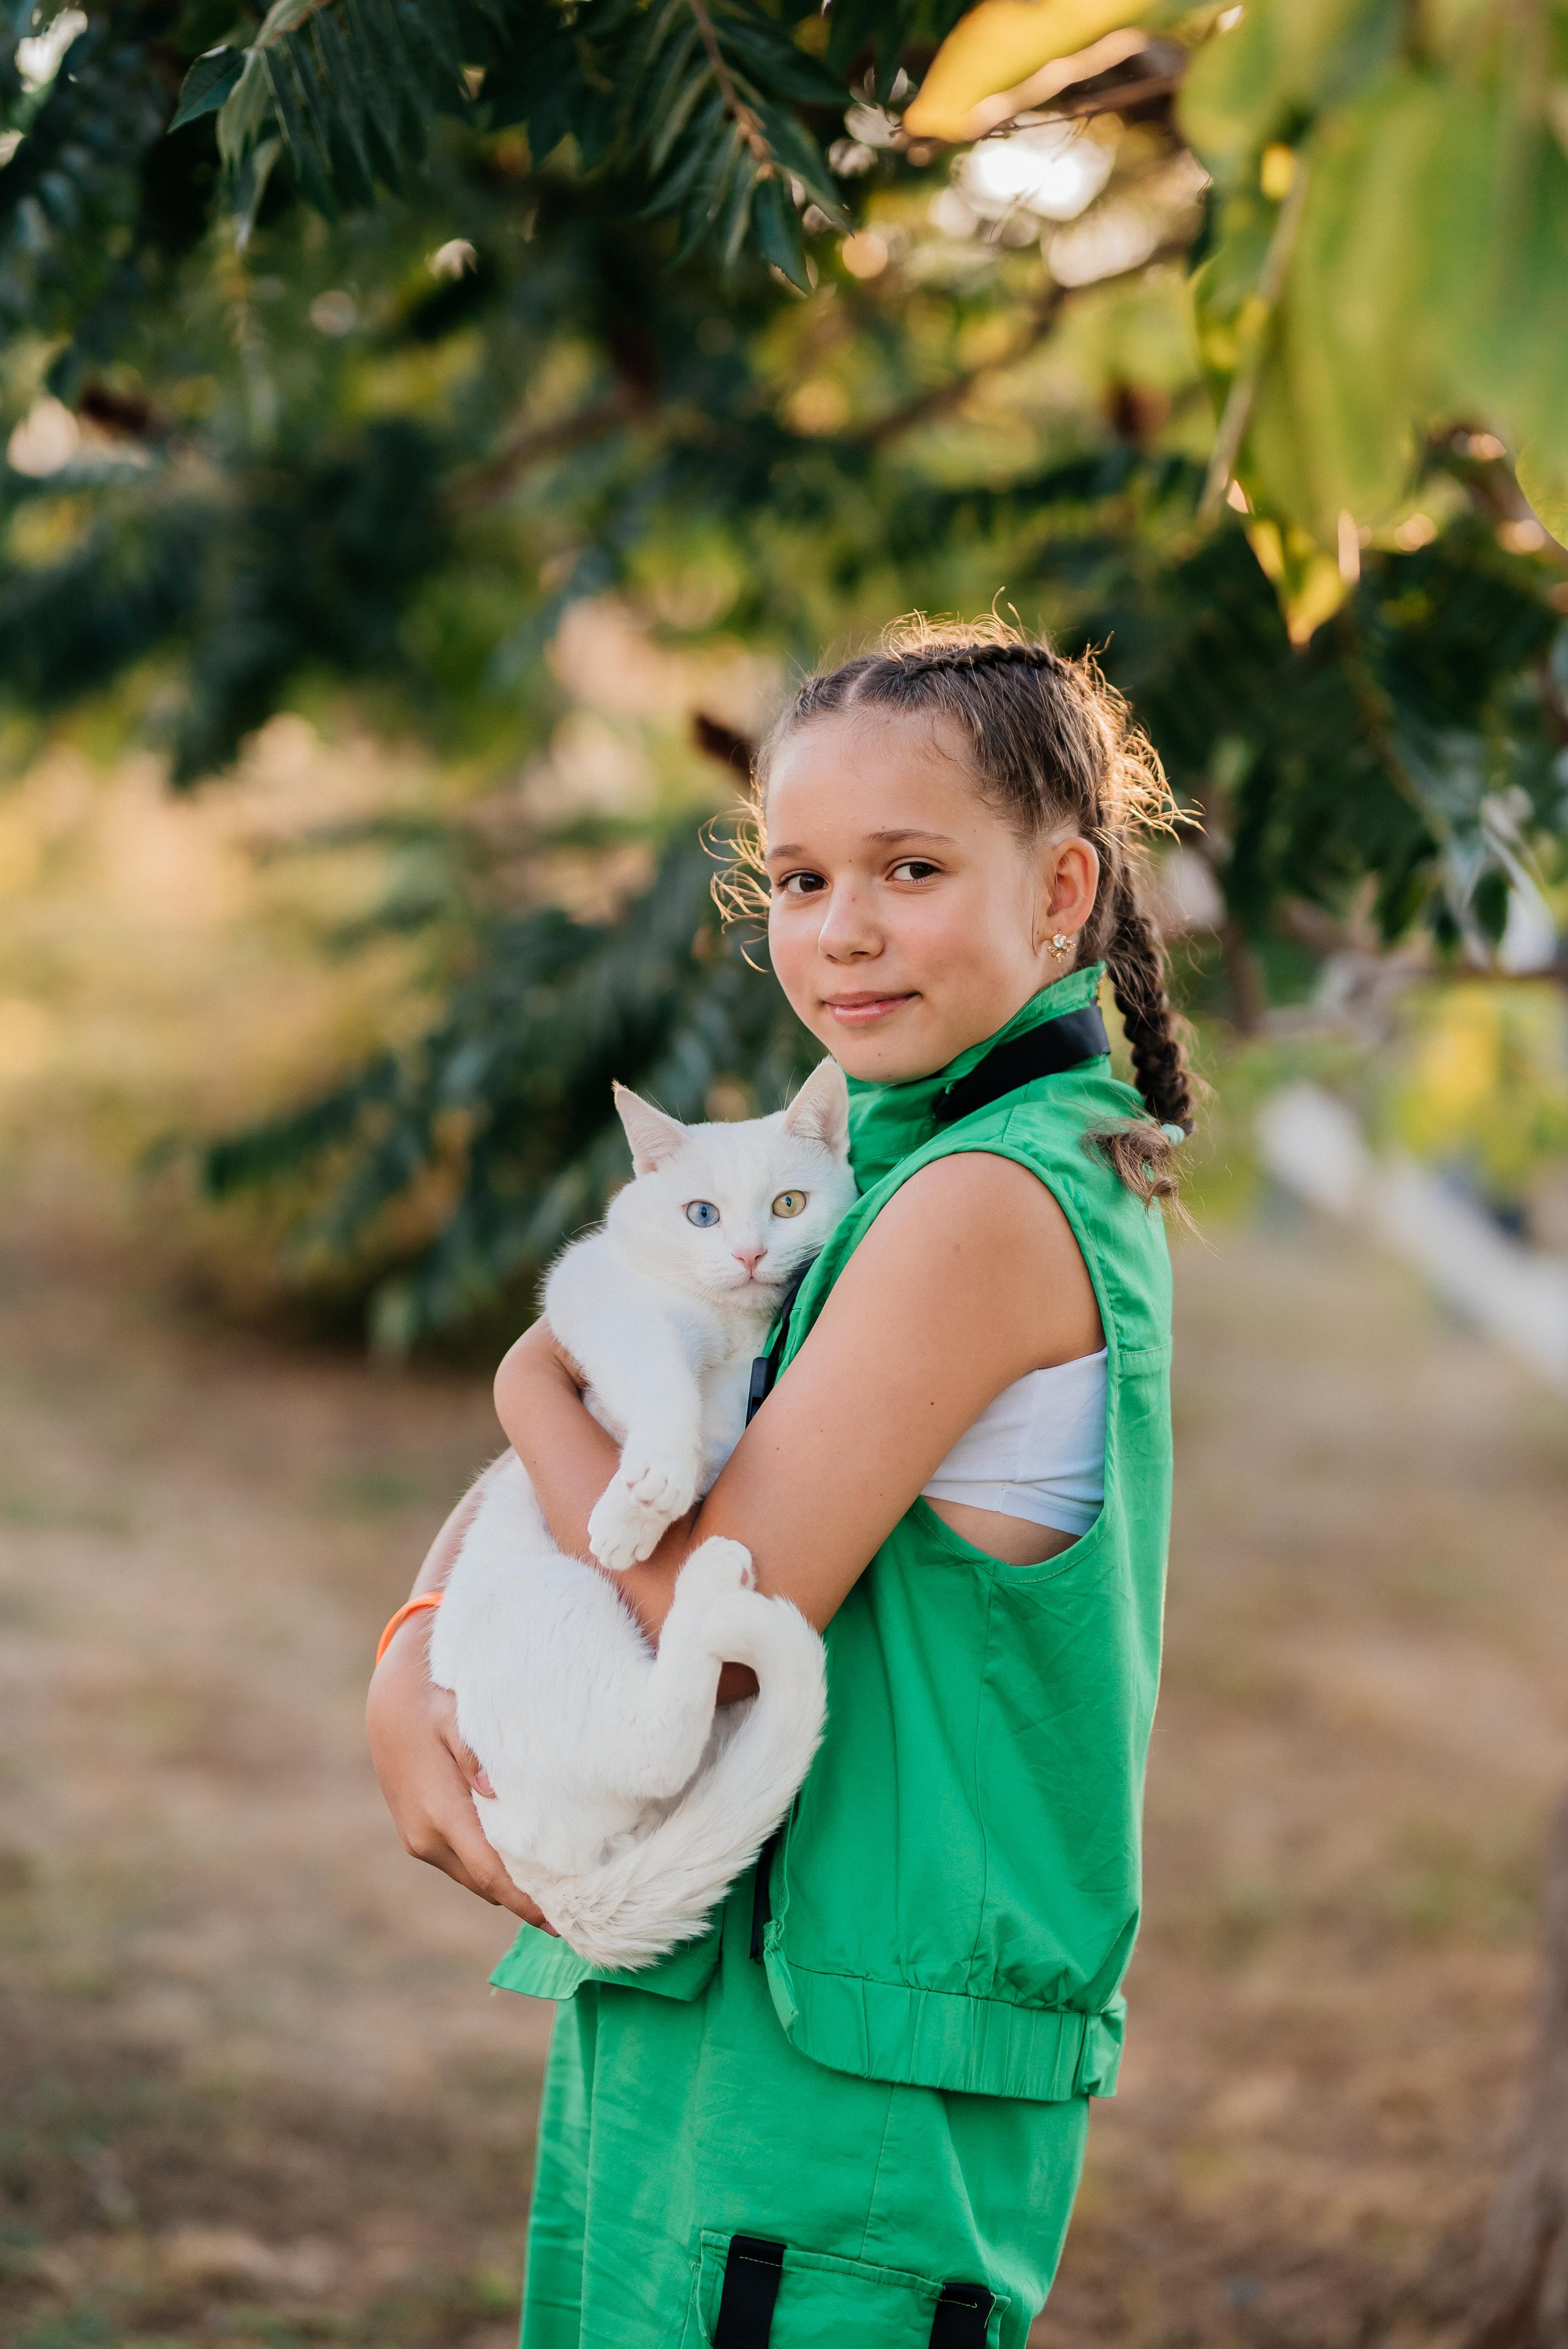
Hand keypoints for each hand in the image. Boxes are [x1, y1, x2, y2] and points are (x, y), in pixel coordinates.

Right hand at [367, 1616, 553, 1929]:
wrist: (387, 1701)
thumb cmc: (431, 1704)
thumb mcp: (454, 1716)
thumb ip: (473, 1752)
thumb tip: (494, 1792)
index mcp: (440, 1815)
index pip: (490, 1875)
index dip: (526, 1904)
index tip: (562, 1923)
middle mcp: (426, 1837)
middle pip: (484, 1886)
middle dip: (524, 1902)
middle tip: (574, 1912)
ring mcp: (419, 1839)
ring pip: (472, 1877)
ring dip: (505, 1887)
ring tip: (554, 1894)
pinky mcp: (417, 1834)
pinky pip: (461, 1863)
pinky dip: (488, 1870)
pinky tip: (520, 1864)